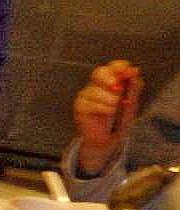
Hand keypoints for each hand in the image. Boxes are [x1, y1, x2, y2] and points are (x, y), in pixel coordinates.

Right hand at [73, 60, 141, 176]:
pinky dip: (101, 108)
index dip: (119, 67)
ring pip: (95, 90)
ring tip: (114, 109)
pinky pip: (90, 103)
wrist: (108, 139)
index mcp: (112, 81)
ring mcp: (86, 95)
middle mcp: (97, 85)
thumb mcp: (132, 103)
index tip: (128, 73)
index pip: (113, 67)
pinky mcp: (80, 106)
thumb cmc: (119, 120)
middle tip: (117, 88)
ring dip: (108, 99)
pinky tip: (107, 113)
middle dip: (108, 79)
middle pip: (99, 73)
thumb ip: (133, 87)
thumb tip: (134, 71)